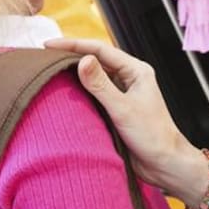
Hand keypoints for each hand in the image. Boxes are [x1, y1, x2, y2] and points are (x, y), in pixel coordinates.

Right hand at [45, 38, 208, 206]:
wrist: (164, 163)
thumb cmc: (153, 136)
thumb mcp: (123, 109)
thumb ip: (101, 85)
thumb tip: (83, 60)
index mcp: (136, 70)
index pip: (101, 50)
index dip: (74, 45)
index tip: (49, 45)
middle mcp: (130, 78)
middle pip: (96, 60)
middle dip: (71, 56)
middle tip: (44, 56)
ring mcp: (123, 93)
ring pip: (94, 77)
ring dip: (74, 73)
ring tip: (49, 70)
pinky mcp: (117, 108)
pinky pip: (94, 94)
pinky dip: (79, 91)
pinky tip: (64, 92)